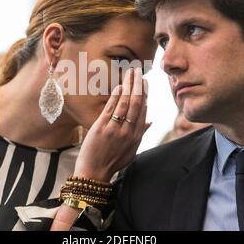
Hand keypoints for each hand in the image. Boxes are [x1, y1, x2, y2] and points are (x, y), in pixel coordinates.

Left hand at [73, 67, 150, 181]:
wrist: (94, 173)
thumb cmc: (112, 162)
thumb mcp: (131, 151)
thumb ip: (140, 134)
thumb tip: (150, 121)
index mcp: (136, 136)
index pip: (143, 110)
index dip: (145, 94)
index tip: (145, 82)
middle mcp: (128, 131)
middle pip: (136, 103)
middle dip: (138, 85)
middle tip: (138, 71)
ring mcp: (115, 129)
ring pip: (125, 103)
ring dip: (128, 85)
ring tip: (130, 73)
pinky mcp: (101, 127)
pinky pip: (111, 108)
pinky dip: (116, 96)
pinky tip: (119, 86)